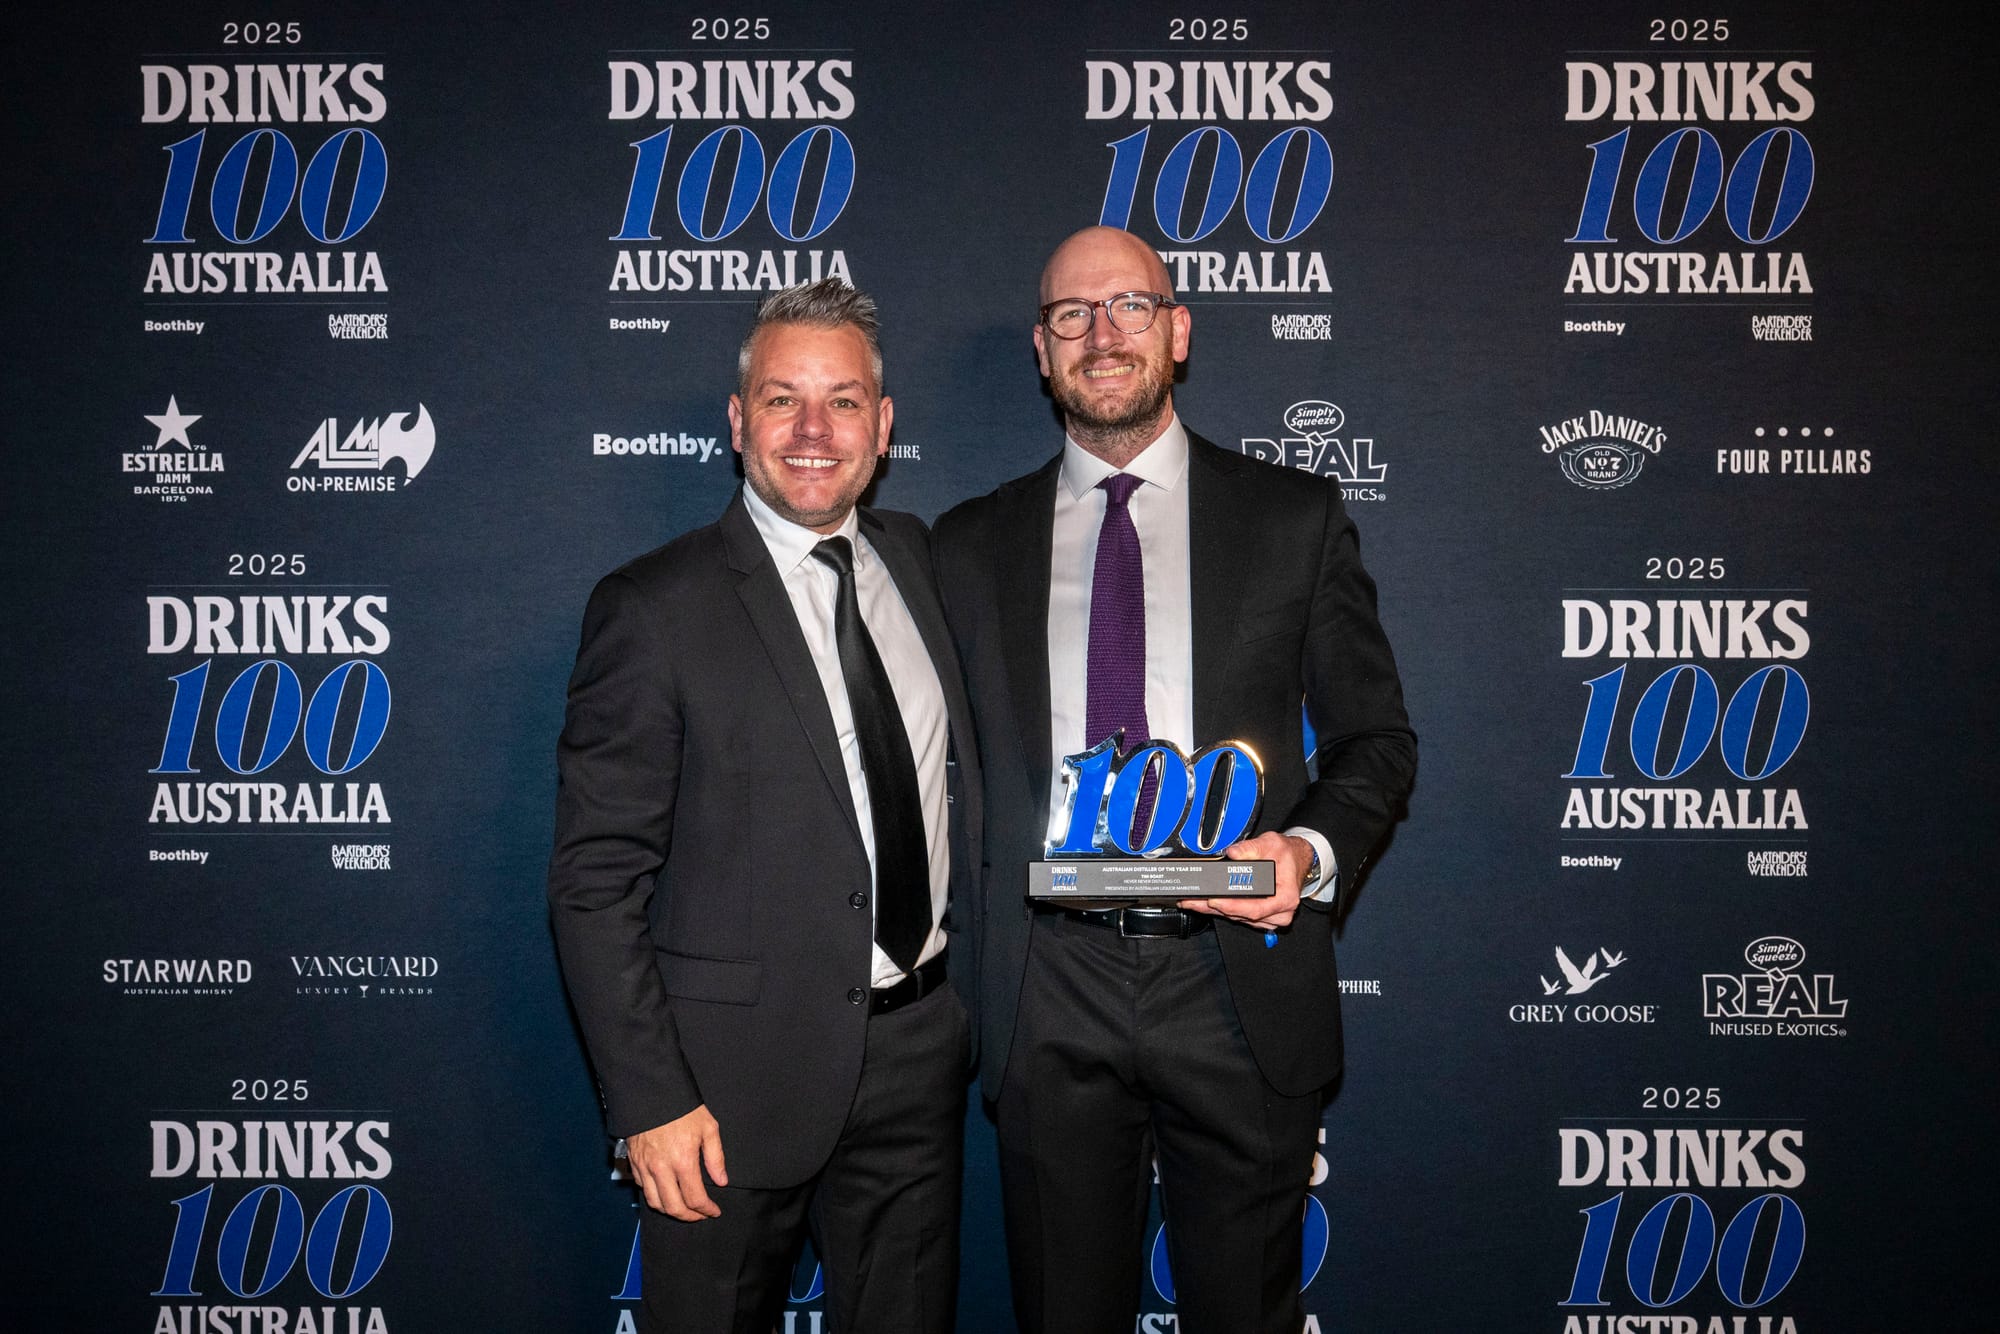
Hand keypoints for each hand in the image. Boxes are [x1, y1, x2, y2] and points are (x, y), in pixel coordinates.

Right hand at [625, 1104, 728, 1220]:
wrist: (652, 1092)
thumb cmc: (682, 1108)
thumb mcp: (708, 1127)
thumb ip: (716, 1157)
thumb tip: (721, 1181)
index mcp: (683, 1161)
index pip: (695, 1198)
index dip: (707, 1210)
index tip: (713, 1211)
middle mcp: (661, 1168)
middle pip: (673, 1207)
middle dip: (689, 1217)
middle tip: (700, 1214)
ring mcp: (645, 1167)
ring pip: (655, 1202)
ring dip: (670, 1211)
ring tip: (683, 1208)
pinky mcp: (634, 1163)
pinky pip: (643, 1188)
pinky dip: (655, 1196)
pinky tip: (666, 1192)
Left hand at [1179, 831, 1312, 929]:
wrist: (1297, 859)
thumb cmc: (1288, 855)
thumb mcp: (1271, 843)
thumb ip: (1251, 848)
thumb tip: (1233, 853)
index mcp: (1285, 898)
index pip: (1256, 909)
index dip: (1233, 907)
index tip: (1214, 901)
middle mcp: (1279, 912)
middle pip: (1243, 916)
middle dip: (1215, 909)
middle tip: (1193, 902)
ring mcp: (1271, 917)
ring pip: (1239, 918)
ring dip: (1216, 911)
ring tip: (1194, 902)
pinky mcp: (1262, 917)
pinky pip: (1241, 916)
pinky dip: (1224, 910)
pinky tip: (1208, 904)